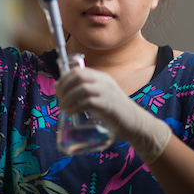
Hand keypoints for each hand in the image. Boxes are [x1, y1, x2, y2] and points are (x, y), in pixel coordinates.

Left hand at [54, 67, 171, 163]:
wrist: (135, 123)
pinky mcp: (108, 105)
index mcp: (101, 77)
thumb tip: (57, 87)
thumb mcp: (98, 96)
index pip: (78, 70)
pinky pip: (88, 102)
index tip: (58, 89)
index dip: (64, 78)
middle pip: (79, 76)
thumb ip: (81, 91)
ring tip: (64, 108)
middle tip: (60, 98)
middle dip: (65, 86)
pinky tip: (71, 112)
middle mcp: (104, 82)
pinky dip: (76, 107)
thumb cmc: (113, 111)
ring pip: (82, 88)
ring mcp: (107, 93)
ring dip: (68, 98)